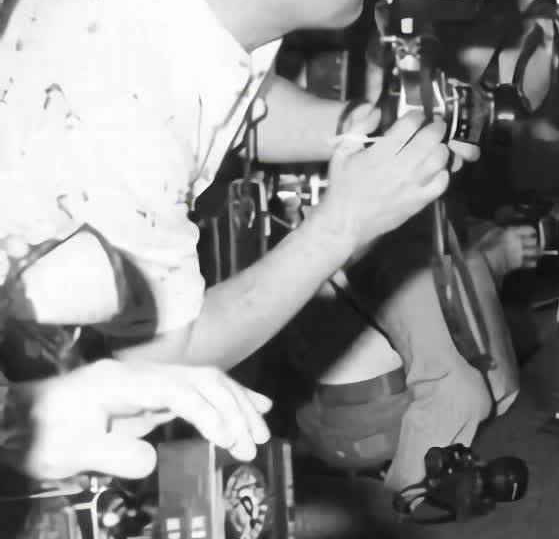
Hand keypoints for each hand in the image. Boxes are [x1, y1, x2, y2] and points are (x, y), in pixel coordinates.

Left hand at [10, 360, 271, 479]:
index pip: (179, 390)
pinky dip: (228, 398)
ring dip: (237, 405)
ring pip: (205, 381)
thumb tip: (154, 460)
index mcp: (122, 382)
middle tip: (254, 442)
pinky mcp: (150, 392)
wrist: (17, 421)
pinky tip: (253, 406)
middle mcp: (140, 373)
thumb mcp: (67, 452)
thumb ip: (111, 454)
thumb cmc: (39, 437)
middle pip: (201, 379)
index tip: (227, 440)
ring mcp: (146, 379)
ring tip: (261, 433)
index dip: (208, 413)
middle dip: (234, 409)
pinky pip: (197, 389)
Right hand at [320, 111, 452, 247]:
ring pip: (439, 159)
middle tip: (436, 124)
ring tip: (437, 144)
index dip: (417, 115)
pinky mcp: (419, 201)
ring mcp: (412, 186)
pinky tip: (436, 168)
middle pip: (430, 139)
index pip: (409, 126)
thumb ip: (358, 126)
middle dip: (436, 126)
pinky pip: (442, 183)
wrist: (346, 222)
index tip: (418, 115)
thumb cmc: (343, 185)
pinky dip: (443, 172)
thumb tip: (376, 109)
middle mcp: (400, 168)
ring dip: (441, 147)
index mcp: (380, 154)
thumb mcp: (341, 152)